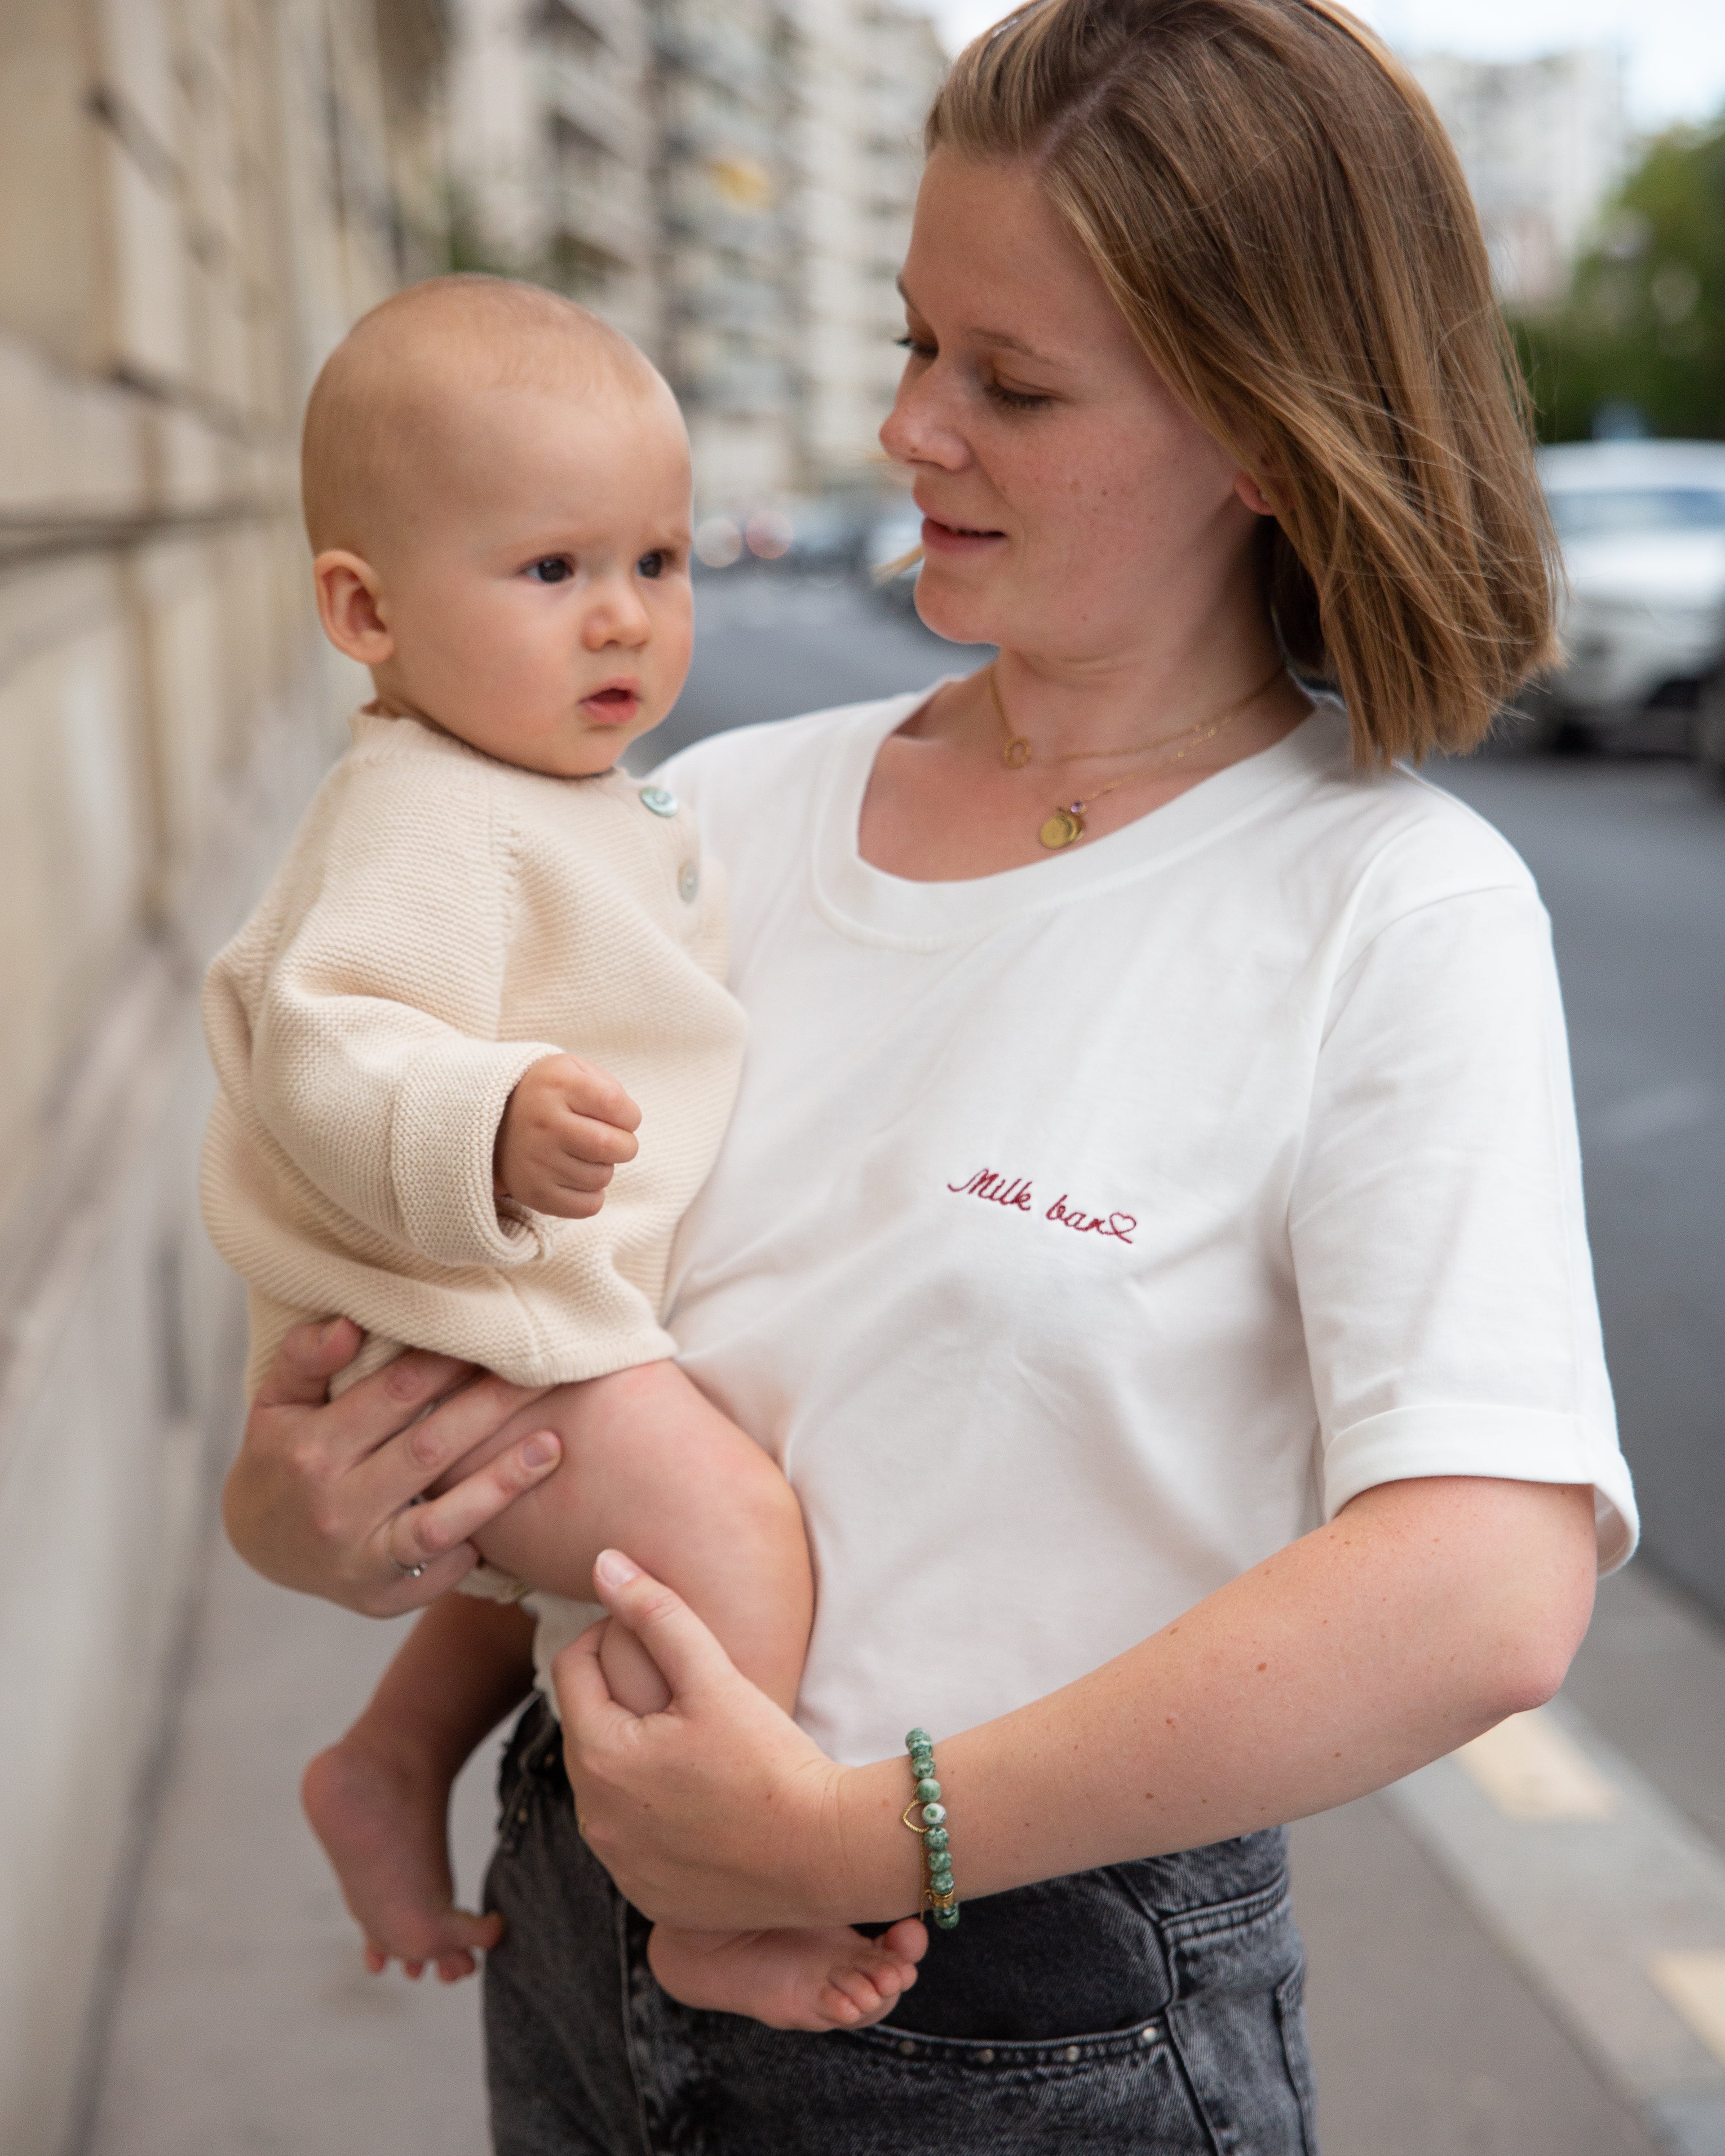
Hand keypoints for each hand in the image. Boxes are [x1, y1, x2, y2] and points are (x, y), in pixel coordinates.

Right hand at [222, 1317, 563, 1613]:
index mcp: (310, 1449)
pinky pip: (441, 1572)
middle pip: (429, 1448)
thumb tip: (350, 1324)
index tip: (495, 1337)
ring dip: (503, 1482)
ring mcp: (359, 1558)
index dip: (449, 1364)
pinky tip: (521, 1513)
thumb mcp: (275, 1401)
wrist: (259, 1542)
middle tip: (546, 1375)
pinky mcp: (381, 1598)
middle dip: (491, 1408)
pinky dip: (478, 1544)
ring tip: (555, 1444)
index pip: (394, 1395)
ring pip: (442, 1519)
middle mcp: (334, 1507)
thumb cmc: (281, 1453)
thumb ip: (304, 1357)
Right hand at [495, 1054, 639, 1218]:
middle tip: (614, 1141)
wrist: (493, 1121)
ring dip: (603, 1168)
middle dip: (625, 1146)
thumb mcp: (573, 1070)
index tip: (622, 1118)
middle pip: (610, 1146)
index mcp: (557, 1086)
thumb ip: (607, 1085)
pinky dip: (592, 1194)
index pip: (615, 1105)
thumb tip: (629, 1123)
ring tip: (582, 1154)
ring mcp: (537, 1161)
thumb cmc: (548, 1095)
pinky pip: (589, 1206)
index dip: (630, 1115)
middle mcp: (544, 1123)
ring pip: (602, 1177)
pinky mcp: (534, 1192)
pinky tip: (576, 1175)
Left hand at [556, 1552, 888, 1933]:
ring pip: (606, 1783)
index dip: (608, 1637)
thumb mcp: (714, 1676)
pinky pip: (630, 1836)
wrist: (823, 1853)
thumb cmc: (771, 1761)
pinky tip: (698, 1794)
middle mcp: (594, 1818)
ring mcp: (618, 1864)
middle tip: (680, 1683)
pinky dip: (650, 1809)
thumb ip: (655, 1613)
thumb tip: (603, 1562)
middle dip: (620, 1697)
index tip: (655, 1636)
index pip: (571, 1671)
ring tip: (692, 1736)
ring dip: (632, 1752)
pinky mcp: (646, 1894)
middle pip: (586, 1728)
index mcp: (600, 1757)